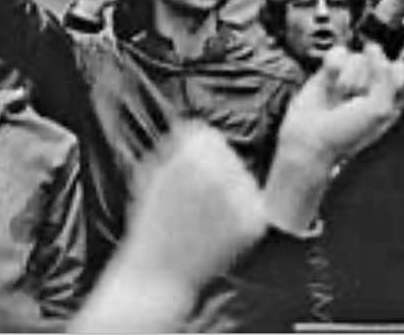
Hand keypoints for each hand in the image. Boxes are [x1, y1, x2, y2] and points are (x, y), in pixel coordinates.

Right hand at [72, 125, 266, 331]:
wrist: (156, 277)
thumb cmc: (149, 229)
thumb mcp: (149, 175)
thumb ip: (173, 145)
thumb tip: (193, 126)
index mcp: (192, 152)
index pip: (208, 136)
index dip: (195, 156)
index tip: (185, 177)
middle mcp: (220, 169)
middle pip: (229, 156)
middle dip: (215, 174)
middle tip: (194, 204)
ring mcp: (240, 195)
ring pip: (243, 181)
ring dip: (230, 194)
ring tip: (204, 221)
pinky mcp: (255, 221)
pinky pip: (254, 208)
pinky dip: (241, 219)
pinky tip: (218, 233)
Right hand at [263, 44, 403, 233]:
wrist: (309, 141)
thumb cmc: (345, 135)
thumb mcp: (380, 109)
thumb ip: (387, 78)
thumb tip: (374, 49)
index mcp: (391, 100)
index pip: (401, 71)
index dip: (391, 76)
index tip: (381, 87)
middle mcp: (372, 87)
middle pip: (379, 61)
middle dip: (367, 80)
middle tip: (356, 99)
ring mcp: (350, 78)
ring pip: (358, 57)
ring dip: (348, 77)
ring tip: (340, 95)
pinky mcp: (330, 72)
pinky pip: (337, 54)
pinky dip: (333, 66)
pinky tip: (330, 82)